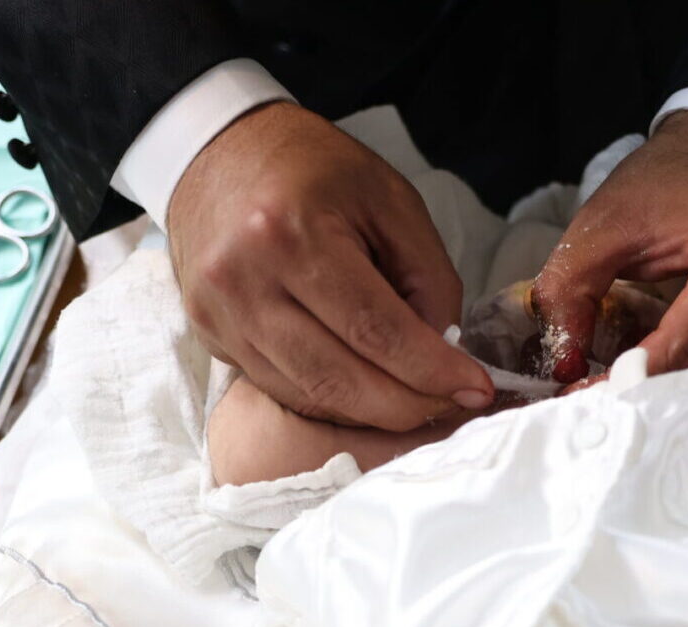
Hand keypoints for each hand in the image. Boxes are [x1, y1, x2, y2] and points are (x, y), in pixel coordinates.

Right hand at [168, 102, 493, 430]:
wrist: (218, 153)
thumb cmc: (312, 170)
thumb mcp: (390, 200)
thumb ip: (427, 279)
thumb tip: (444, 355)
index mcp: (289, 233)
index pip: (374, 329)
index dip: (431, 371)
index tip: (476, 388)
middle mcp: (243, 282)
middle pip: (338, 378)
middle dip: (407, 406)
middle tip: (453, 406)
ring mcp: (219, 315)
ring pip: (309, 396)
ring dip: (372, 412)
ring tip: (418, 402)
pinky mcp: (210, 337)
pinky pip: (283, 389)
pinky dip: (334, 401)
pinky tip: (368, 390)